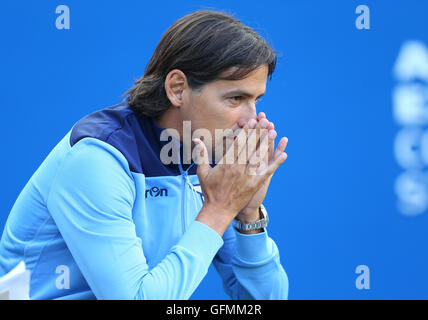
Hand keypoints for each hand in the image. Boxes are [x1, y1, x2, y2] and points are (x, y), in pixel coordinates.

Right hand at [193, 119, 286, 235]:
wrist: (218, 210)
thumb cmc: (210, 191)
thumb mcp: (202, 171)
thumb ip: (201, 154)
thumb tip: (196, 139)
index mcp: (226, 163)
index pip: (238, 143)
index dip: (246, 131)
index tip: (251, 121)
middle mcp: (238, 168)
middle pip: (250, 147)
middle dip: (258, 132)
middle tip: (265, 120)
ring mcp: (247, 176)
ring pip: (259, 156)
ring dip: (266, 143)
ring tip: (273, 131)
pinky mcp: (255, 184)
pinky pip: (267, 172)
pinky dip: (276, 163)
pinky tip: (283, 155)